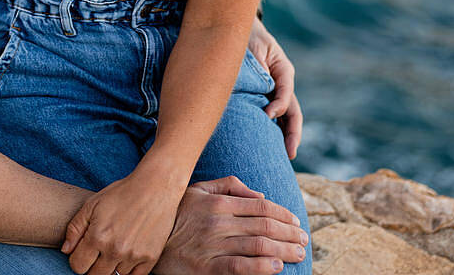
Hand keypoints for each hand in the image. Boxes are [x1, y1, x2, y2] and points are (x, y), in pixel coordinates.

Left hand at [62, 170, 183, 274]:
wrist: (154, 189)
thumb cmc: (121, 194)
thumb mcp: (91, 205)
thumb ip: (74, 229)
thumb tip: (66, 251)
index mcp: (97, 236)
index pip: (78, 266)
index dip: (77, 260)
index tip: (82, 251)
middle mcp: (115, 250)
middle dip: (92, 265)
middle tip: (97, 251)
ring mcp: (134, 256)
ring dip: (111, 265)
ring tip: (115, 246)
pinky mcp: (150, 258)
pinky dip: (128, 270)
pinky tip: (127, 255)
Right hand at [153, 176, 307, 274]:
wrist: (149, 244)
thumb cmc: (176, 216)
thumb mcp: (196, 191)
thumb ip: (226, 186)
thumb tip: (258, 194)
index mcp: (218, 203)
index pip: (261, 206)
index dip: (284, 214)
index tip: (296, 222)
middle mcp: (218, 222)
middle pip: (265, 226)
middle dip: (290, 234)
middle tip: (304, 240)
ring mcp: (213, 246)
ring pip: (259, 246)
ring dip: (284, 251)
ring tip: (298, 254)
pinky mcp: (208, 268)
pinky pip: (241, 267)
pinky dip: (263, 267)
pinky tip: (277, 267)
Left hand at [247, 19, 301, 158]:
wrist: (238, 31)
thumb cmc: (246, 39)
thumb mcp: (255, 50)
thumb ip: (258, 69)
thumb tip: (261, 97)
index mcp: (283, 71)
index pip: (286, 92)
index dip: (278, 105)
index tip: (267, 115)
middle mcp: (283, 84)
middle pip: (292, 112)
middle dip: (292, 134)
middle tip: (290, 154)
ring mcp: (276, 92)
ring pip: (285, 118)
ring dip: (285, 137)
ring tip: (283, 158)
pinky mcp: (265, 97)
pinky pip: (272, 116)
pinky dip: (273, 131)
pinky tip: (269, 146)